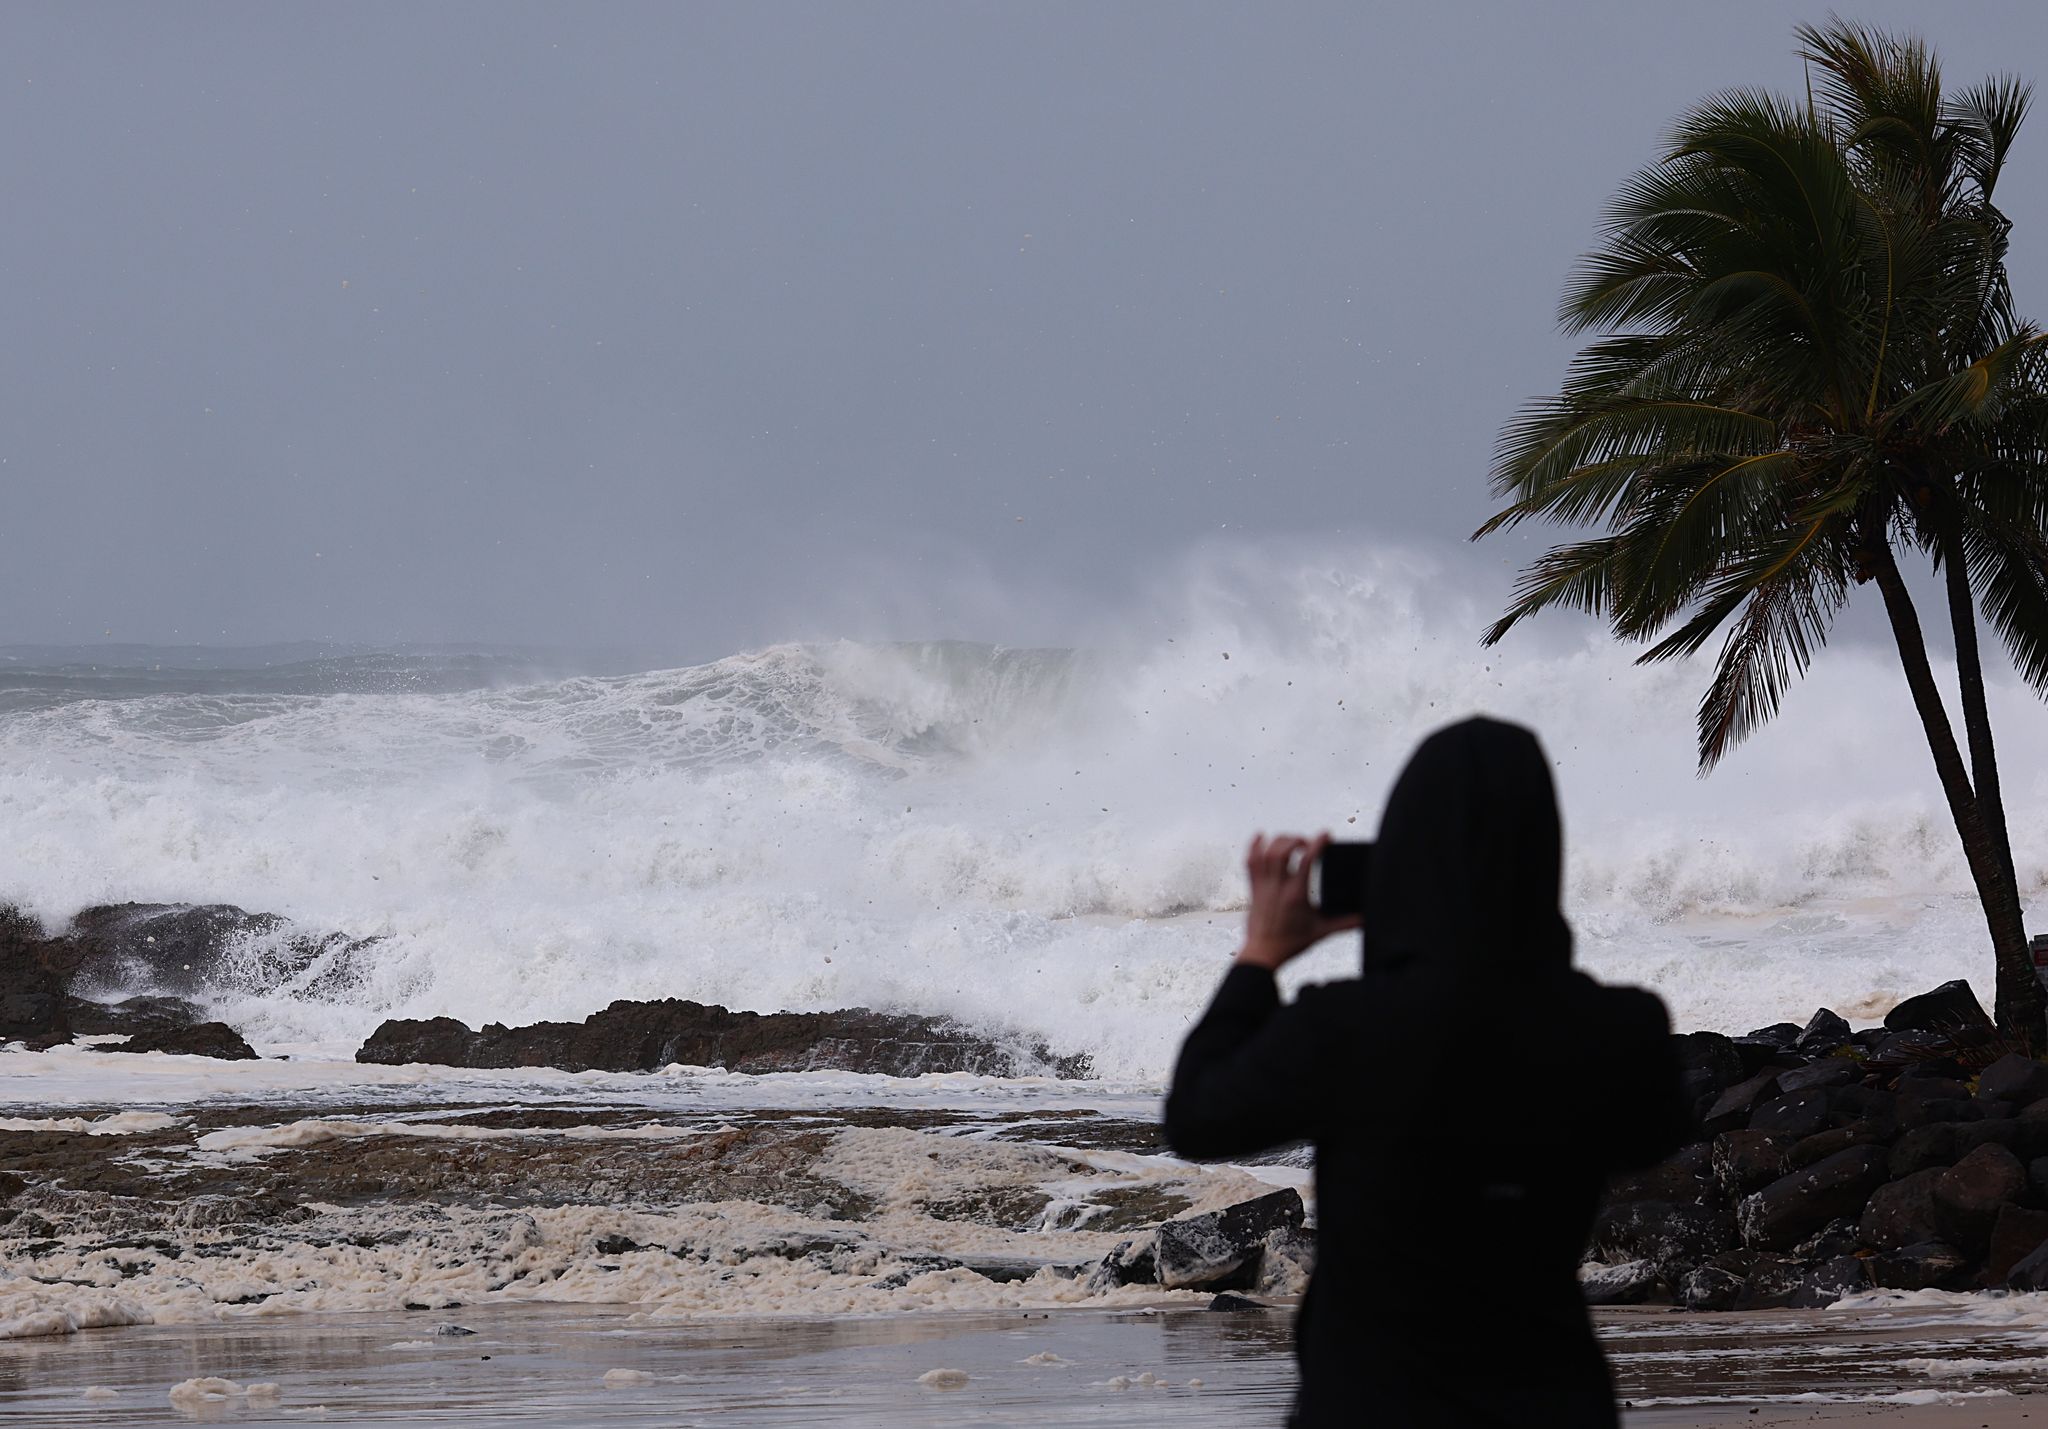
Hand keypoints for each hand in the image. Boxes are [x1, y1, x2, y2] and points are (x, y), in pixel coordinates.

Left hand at [1235, 832, 1363, 971]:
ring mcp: (1263, 886)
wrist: (1263, 953)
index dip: (1317, 844)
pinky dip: (1254, 846)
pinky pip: (1250, 862)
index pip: (1306, 861)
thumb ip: (1345, 923)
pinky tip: (1261, 837)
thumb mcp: (1322, 931)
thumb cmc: (1291, 943)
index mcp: (1296, 895)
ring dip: (1279, 841)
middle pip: (1282, 851)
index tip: (1326, 835)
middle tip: (1308, 844)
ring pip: (1266, 853)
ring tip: (1291, 842)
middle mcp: (1278, 887)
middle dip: (1296, 840)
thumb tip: (1365, 920)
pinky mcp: (1253, 888)